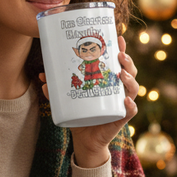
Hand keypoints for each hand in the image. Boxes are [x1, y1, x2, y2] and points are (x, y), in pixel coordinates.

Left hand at [40, 35, 139, 167]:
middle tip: (120, 54)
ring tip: (122, 74)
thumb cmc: (79, 115)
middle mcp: (119, 90)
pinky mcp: (121, 118)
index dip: (121, 49)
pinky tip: (125, 101)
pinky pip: (130, 111)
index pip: (119, 62)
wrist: (85, 139)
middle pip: (130, 71)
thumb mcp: (67, 99)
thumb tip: (43, 77)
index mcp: (109, 81)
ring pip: (133, 89)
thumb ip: (56, 89)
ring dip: (130, 79)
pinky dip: (130, 106)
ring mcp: (122, 104)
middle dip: (128, 61)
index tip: (118, 37)